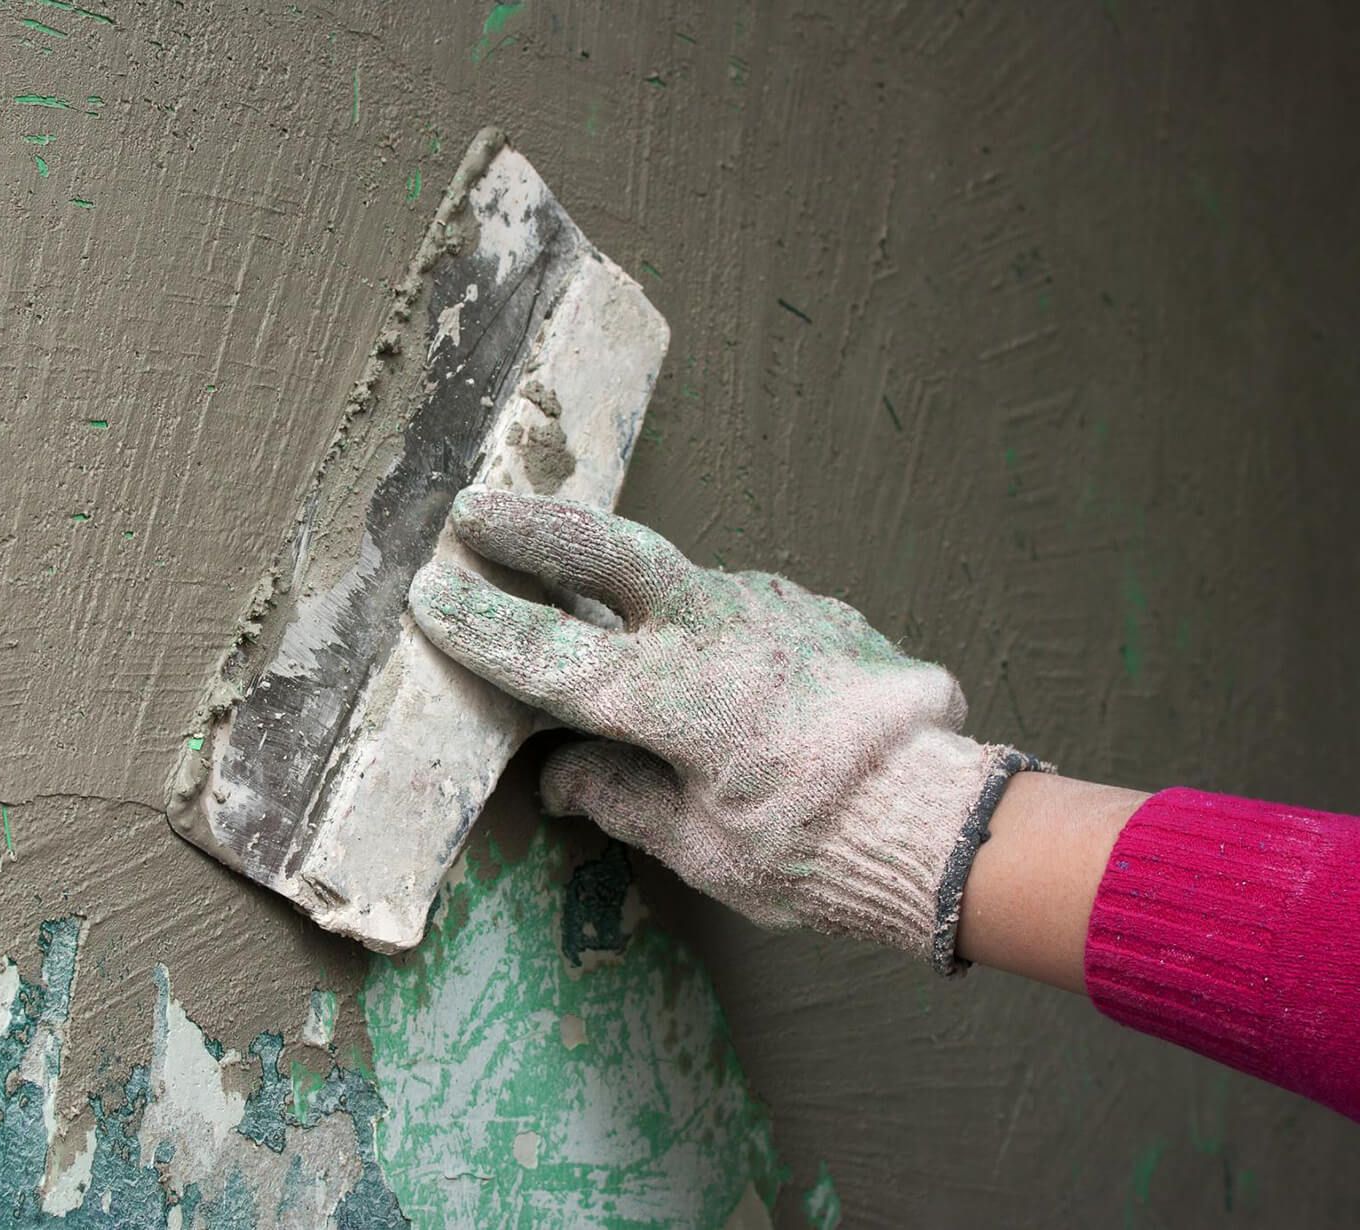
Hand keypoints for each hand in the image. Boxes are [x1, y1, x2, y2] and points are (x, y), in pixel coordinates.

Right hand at [407, 488, 1042, 969]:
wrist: (946, 824)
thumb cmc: (817, 852)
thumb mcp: (704, 849)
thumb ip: (623, 799)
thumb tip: (559, 775)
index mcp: (677, 699)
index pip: (553, 655)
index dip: (484, 628)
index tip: (429, 595)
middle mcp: (720, 633)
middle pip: (612, 555)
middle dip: (536, 530)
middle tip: (475, 509)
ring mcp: (773, 609)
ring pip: (678, 575)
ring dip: (622, 574)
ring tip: (576, 580)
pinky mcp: (815, 611)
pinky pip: (736, 604)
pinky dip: (700, 617)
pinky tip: (699, 648)